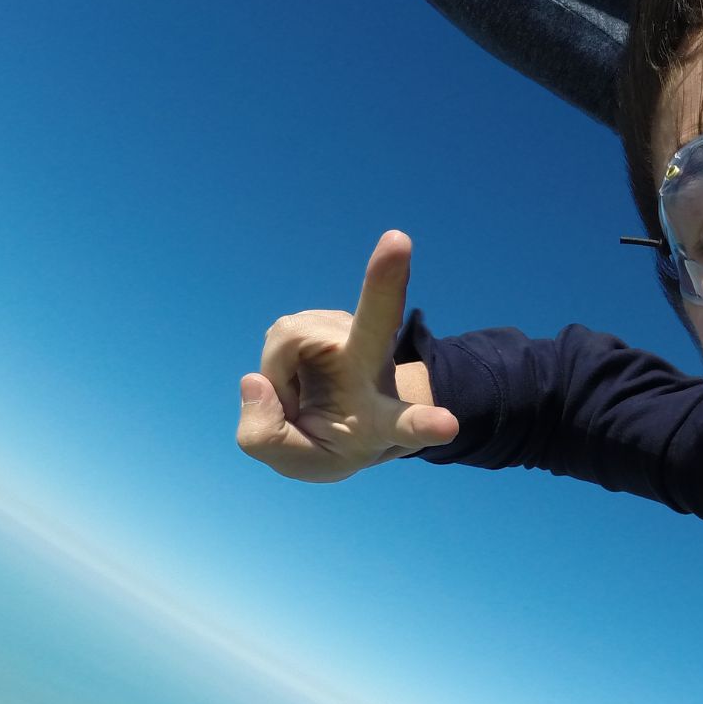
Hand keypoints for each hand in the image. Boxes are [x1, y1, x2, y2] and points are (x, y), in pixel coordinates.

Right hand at [237, 231, 458, 481]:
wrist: (340, 414)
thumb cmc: (329, 442)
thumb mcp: (299, 463)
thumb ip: (265, 437)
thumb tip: (255, 380)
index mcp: (381, 420)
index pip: (403, 423)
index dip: (421, 424)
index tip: (447, 424)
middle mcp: (373, 368)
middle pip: (380, 319)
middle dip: (385, 279)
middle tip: (399, 240)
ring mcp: (352, 335)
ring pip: (288, 340)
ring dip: (279, 376)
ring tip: (301, 398)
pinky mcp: (328, 320)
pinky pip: (281, 336)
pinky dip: (277, 365)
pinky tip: (298, 377)